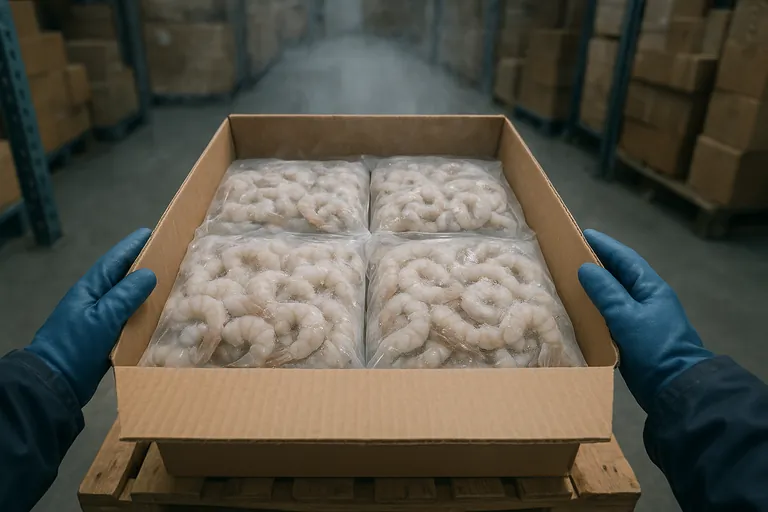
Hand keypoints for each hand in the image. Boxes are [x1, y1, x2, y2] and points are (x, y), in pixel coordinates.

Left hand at [25, 229, 156, 406]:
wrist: (56, 383)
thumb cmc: (76, 345)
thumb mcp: (103, 317)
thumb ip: (126, 295)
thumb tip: (150, 273)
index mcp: (92, 288)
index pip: (115, 259)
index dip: (133, 245)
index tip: (154, 233)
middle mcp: (97, 299)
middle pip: (124, 276)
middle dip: (145, 265)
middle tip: (172, 258)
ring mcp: (101, 318)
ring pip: (129, 298)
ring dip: (148, 291)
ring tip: (173, 283)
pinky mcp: (107, 336)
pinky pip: (130, 319)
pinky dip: (145, 314)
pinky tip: (163, 315)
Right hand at [577, 229, 712, 412]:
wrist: (675, 388)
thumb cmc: (654, 347)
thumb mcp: (627, 316)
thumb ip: (605, 291)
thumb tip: (585, 268)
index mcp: (650, 288)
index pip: (625, 259)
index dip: (604, 245)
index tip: (583, 234)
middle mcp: (646, 300)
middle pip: (619, 275)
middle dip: (597, 264)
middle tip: (570, 256)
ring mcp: (640, 319)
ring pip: (613, 296)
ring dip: (594, 288)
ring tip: (568, 281)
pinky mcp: (632, 338)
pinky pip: (610, 317)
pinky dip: (595, 311)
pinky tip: (577, 312)